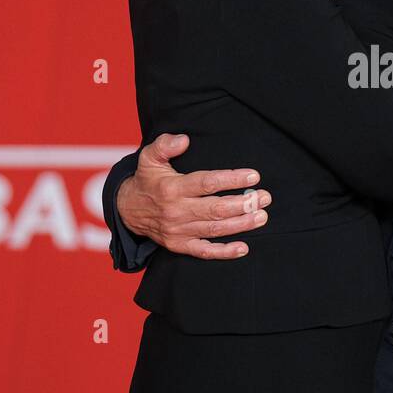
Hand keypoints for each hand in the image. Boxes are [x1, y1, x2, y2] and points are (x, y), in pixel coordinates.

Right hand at [115, 132, 272, 259]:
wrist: (127, 210)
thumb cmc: (147, 180)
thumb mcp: (149, 157)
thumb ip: (164, 145)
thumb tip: (184, 140)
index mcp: (172, 188)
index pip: (207, 184)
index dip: (232, 179)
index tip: (254, 176)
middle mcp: (176, 211)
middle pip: (215, 209)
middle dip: (243, 204)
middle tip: (265, 198)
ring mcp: (178, 231)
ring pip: (214, 229)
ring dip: (241, 224)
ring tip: (262, 216)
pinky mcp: (180, 245)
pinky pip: (204, 251)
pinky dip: (224, 252)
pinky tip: (243, 247)